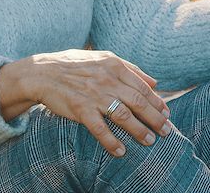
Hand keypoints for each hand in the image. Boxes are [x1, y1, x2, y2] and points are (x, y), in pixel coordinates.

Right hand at [0, 49, 171, 156]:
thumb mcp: (105, 58)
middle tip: (166, 131)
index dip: (157, 102)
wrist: (42, 72)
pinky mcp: (80, 109)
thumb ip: (131, 69)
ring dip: (138, 131)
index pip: (143, 87)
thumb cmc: (75, 65)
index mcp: (115, 66)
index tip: (167, 113)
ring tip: (149, 141)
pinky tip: (120, 151)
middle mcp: (107, 80)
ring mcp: (94, 95)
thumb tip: (154, 81)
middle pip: (138, 102)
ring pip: (123, 115)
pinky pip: (99, 129)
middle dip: (155, 118)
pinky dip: (111, 141)